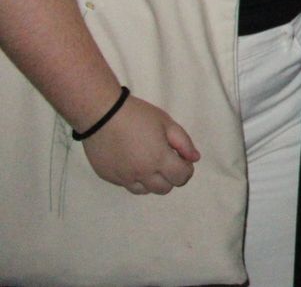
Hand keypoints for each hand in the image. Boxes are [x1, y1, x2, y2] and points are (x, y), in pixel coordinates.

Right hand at [82, 95, 199, 194]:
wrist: (102, 115)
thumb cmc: (138, 115)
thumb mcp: (167, 123)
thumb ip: (184, 143)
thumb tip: (194, 159)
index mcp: (159, 160)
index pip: (181, 178)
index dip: (186, 170)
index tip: (183, 160)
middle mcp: (142, 174)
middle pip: (164, 189)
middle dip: (171, 178)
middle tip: (168, 162)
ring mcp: (123, 178)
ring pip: (145, 190)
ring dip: (153, 181)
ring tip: (150, 163)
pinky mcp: (109, 177)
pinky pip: (127, 185)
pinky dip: (135, 179)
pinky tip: (133, 163)